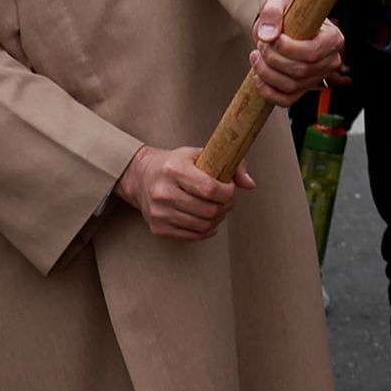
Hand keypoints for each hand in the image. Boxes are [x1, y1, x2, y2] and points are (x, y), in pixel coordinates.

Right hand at [118, 143, 253, 242]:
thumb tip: (250, 183)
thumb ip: (230, 165)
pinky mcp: (157, 227)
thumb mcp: (200, 154)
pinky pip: (192, 236)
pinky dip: (206, 230)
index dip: (228, 192)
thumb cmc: (174, 164)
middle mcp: (163, 192)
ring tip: (217, 208)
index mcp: (174, 169)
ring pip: (203, 225)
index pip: (210, 189)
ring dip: (218, 219)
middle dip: (226, 206)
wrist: (140, 176)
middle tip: (226, 200)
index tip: (230, 188)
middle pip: (209, 210)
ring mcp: (159, 212)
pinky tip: (208, 220)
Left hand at [247, 7, 344, 107]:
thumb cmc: (287, 9)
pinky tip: (258, 77)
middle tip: (262, 44)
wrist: (283, 22)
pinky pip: (287, 100)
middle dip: (273, 59)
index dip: (289, 49)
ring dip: (266, 73)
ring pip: (291, 86)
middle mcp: (329, 60)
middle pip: (300, 70)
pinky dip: (268, 92)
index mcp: (332, 38)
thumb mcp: (279, 0)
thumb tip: (268, 34)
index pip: (313, 52)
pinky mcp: (302, 88)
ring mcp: (316, 76)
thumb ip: (272, 12)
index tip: (274, 38)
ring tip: (257, 55)